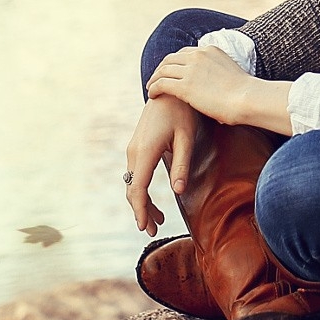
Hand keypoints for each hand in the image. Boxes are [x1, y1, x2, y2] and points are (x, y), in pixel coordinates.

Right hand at [124, 94, 210, 234]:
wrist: (169, 89)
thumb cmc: (182, 112)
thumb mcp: (186, 138)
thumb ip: (181, 165)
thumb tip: (179, 191)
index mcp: (145, 151)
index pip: (138, 188)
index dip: (141, 210)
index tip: (145, 227)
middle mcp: (134, 151)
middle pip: (133, 189)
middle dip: (142, 211)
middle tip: (153, 230)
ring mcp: (133, 148)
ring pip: (133, 183)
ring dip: (143, 202)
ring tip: (159, 220)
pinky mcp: (137, 147)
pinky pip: (136, 174)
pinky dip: (142, 190)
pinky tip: (154, 200)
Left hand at [144, 46, 252, 125]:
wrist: (248, 98)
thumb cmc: (246, 94)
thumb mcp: (232, 74)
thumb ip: (221, 74)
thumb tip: (220, 89)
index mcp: (209, 50)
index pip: (185, 53)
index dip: (174, 62)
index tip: (170, 72)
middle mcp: (198, 56)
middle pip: (170, 59)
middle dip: (161, 69)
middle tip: (156, 79)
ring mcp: (190, 70)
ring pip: (163, 70)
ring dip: (154, 78)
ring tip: (150, 88)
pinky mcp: (184, 86)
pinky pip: (161, 84)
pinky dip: (153, 88)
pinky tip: (152, 95)